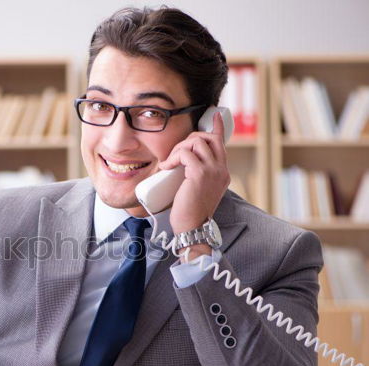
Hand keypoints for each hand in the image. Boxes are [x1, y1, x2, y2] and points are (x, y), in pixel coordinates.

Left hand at [157, 111, 229, 236]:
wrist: (192, 227)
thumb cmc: (190, 213)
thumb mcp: (197, 190)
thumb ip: (196, 176)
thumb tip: (181, 165)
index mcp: (222, 173)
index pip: (221, 144)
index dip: (218, 127)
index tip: (216, 115)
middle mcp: (221, 170)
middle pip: (209, 138)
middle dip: (190, 139)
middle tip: (176, 153)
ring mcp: (212, 171)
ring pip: (196, 143)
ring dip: (179, 148)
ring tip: (169, 163)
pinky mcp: (200, 174)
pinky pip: (185, 154)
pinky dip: (173, 158)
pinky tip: (166, 167)